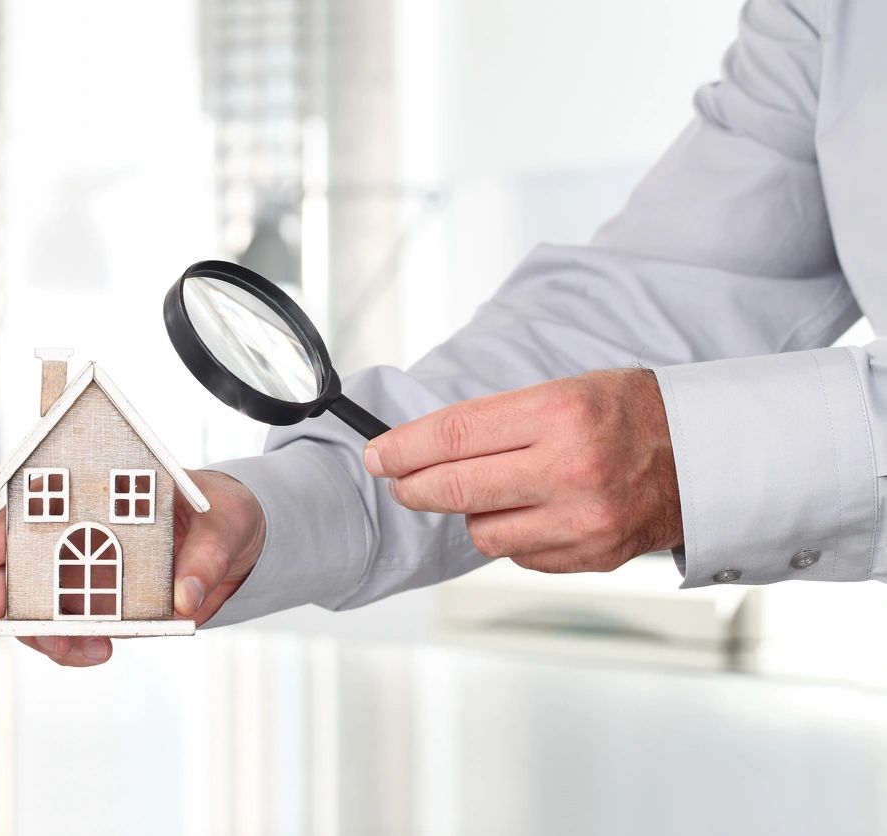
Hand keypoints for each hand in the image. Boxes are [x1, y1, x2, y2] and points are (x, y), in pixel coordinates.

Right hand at [0, 469, 264, 666]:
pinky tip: (102, 651)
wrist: (240, 540)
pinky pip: (78, 629)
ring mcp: (88, 573)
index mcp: (89, 497)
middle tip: (50, 638)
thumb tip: (186, 599)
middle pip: (16, 573)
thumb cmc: (222, 511)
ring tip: (92, 651)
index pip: (20, 517)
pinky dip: (79, 646)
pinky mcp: (109, 606)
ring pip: (41, 610)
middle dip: (16, 612)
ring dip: (51, 637)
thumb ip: (207, 557)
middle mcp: (77, 534)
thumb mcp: (225, 521)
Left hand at [364, 368, 681, 572]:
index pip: (453, 435)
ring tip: (491, 490)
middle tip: (399, 480)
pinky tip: (531, 511)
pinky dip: (512, 535)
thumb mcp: (565, 390)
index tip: (379, 454)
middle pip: (456, 489)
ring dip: (471, 513)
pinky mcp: (591, 556)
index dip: (403, 448)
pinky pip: (519, 555)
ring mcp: (583, 520)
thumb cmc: (630, 414)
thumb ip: (497, 421)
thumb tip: (423, 447)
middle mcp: (571, 469)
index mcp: (560, 413)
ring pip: (482, 532)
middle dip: (413, 486)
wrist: (706, 457)